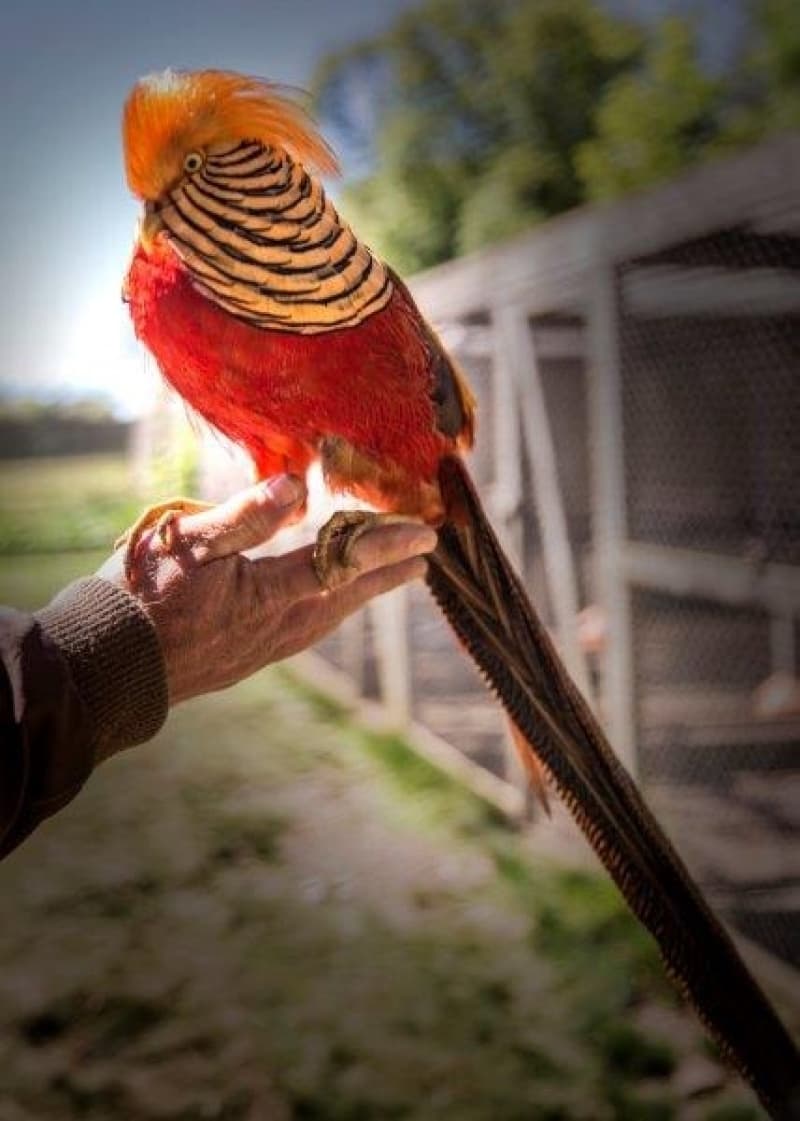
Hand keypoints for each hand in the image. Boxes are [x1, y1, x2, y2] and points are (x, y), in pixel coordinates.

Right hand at [97, 476, 435, 704]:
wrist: (110, 665)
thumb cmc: (142, 596)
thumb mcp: (189, 544)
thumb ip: (245, 516)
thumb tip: (297, 485)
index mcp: (268, 595)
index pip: (342, 564)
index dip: (384, 547)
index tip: (424, 533)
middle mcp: (279, 627)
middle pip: (348, 595)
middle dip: (389, 572)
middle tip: (427, 556)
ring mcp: (267, 647)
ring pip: (332, 614)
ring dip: (366, 592)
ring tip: (394, 576)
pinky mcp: (252, 657)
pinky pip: (311, 627)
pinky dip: (336, 607)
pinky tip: (334, 603)